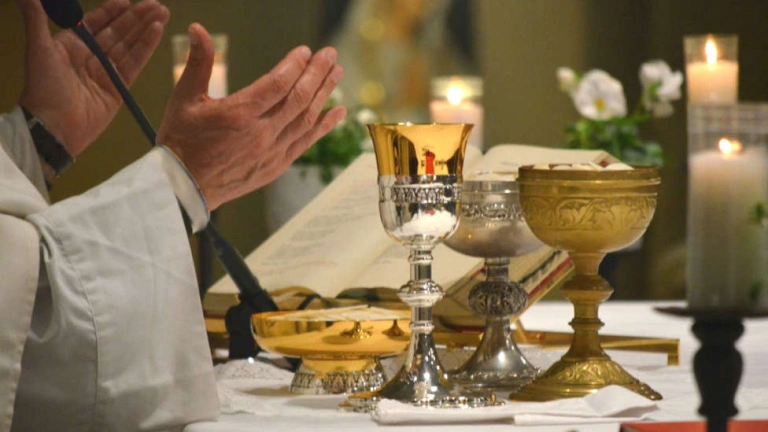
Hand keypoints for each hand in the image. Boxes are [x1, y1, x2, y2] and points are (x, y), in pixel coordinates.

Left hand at [16, 0, 169, 157]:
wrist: (55, 126)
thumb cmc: (43, 88)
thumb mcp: (38, 50)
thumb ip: (35, 20)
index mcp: (71, 45)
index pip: (95, 23)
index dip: (111, 11)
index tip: (126, 1)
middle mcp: (91, 56)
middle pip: (118, 31)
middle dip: (137, 17)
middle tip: (156, 4)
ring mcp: (106, 72)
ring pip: (130, 44)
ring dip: (146, 28)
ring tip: (163, 13)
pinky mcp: (119, 87)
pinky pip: (135, 63)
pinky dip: (146, 47)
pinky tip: (157, 32)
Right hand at [158, 24, 345, 210]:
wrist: (183, 188)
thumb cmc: (181, 141)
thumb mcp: (184, 98)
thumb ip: (198, 62)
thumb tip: (196, 28)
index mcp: (239, 114)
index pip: (278, 84)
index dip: (295, 65)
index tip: (305, 51)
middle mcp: (260, 133)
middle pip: (299, 98)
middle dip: (318, 74)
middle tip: (331, 54)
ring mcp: (272, 151)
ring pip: (306, 119)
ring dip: (324, 94)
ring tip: (337, 73)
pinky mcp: (276, 165)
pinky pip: (306, 142)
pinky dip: (325, 126)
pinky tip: (338, 112)